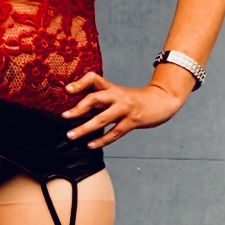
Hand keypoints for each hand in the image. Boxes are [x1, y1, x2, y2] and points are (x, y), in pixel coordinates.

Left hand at [61, 72, 185, 147]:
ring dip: (85, 128)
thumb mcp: (116, 94)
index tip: (67, 90)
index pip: (93, 79)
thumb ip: (99, 99)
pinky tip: (90, 145)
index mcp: (111, 87)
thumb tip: (77, 109)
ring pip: (102, 119)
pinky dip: (101, 140)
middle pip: (95, 98)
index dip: (80, 83)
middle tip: (64, 116)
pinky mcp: (132, 121)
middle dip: (79, 108)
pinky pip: (114, 133)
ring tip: (71, 135)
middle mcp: (117, 96)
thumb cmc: (133, 100)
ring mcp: (125, 109)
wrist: (160, 101)